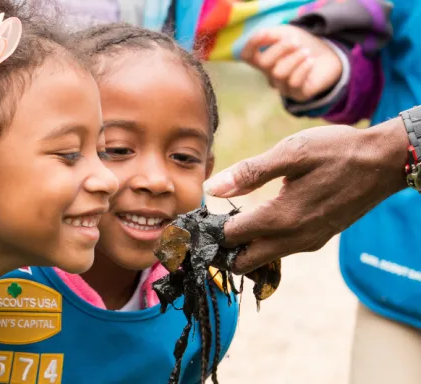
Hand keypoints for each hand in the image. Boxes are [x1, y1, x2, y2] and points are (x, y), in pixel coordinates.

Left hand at [204, 119, 408, 273]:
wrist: (384, 162)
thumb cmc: (336, 151)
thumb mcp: (291, 153)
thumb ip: (250, 172)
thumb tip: (212, 189)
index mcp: (281, 218)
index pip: (230, 238)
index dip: (210, 229)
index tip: (197, 219)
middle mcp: (293, 239)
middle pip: (243, 262)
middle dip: (223, 250)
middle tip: (211, 227)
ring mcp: (307, 243)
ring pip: (262, 260)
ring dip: (243, 249)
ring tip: (231, 222)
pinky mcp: (317, 240)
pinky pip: (280, 252)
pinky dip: (263, 245)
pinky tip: (257, 223)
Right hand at [241, 25, 342, 102]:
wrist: (329, 55)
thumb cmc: (303, 45)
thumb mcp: (285, 33)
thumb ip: (270, 34)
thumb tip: (262, 35)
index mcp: (263, 61)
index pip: (247, 56)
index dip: (252, 44)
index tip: (265, 33)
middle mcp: (270, 76)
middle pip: (265, 63)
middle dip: (281, 48)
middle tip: (296, 42)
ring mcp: (283, 88)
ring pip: (279, 73)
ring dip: (295, 58)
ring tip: (306, 52)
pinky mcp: (299, 95)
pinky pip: (294, 83)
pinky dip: (303, 68)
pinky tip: (310, 61)